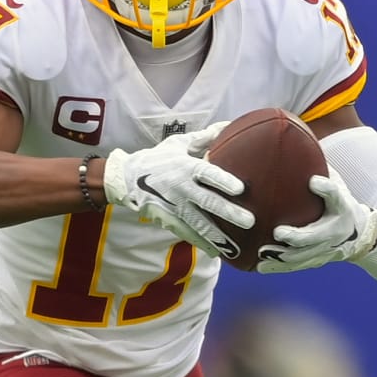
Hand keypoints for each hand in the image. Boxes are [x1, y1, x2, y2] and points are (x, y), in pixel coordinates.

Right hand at [104, 123, 250, 257]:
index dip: (223, 181)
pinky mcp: (169, 220)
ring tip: (235, 244)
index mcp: (185, 167)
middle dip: (228, 213)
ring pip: (199, 223)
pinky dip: (201, 243)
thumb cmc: (157, 158)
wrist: (127, 179)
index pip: (207, 174)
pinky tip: (216, 251)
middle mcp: (181, 188)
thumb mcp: (178, 144)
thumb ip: (204, 138)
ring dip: (218, 234)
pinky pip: (188, 233)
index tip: (241, 189)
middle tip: (249, 221)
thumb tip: (227, 126)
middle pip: (208, 202)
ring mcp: (175, 207)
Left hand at [257, 174, 376, 272]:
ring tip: (262, 254)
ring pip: (304, 256)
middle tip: (279, 232)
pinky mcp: (318, 260)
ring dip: (283, 257)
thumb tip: (294, 136)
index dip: (327, 188)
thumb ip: (319, 167)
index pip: (337, 195)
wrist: (362, 235)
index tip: (315, 181)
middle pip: (317, 235)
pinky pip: (297, 266)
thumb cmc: (341, 202)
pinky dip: (279, 267)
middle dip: (298, 235)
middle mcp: (337, 230)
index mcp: (343, 207)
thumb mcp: (337, 182)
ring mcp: (328, 249)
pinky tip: (259, 267)